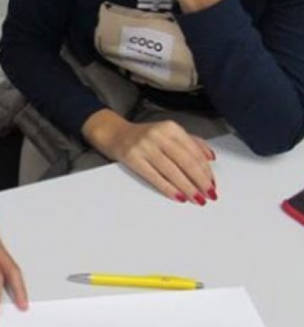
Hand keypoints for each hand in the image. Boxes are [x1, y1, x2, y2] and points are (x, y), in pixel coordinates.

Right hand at [82, 109, 216, 203]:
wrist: (114, 133)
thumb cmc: (144, 135)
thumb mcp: (168, 132)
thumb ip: (191, 142)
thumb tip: (210, 157)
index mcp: (171, 127)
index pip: (194, 152)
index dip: (206, 170)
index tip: (212, 183)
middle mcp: (158, 135)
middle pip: (186, 162)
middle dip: (200, 181)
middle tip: (209, 194)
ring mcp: (144, 146)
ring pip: (172, 171)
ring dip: (187, 188)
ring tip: (196, 198)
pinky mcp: (132, 157)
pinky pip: (155, 177)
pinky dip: (169, 189)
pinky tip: (178, 196)